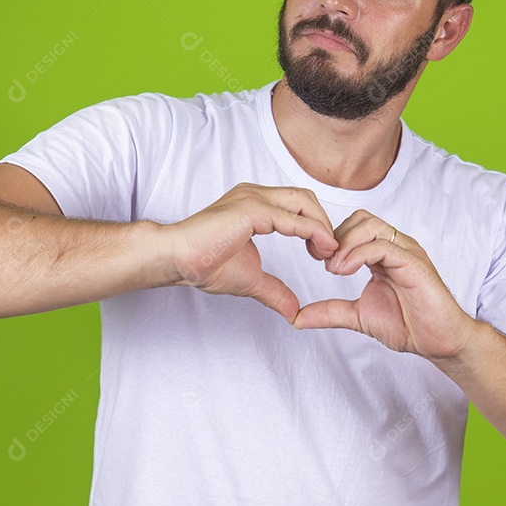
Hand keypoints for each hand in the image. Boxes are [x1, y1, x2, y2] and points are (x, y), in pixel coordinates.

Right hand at [164, 183, 337, 321]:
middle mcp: (255, 195)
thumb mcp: (251, 279)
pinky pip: (292, 218)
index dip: (316, 226)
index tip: (322, 253)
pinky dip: (313, 231)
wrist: (177, 260)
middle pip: (305, 198)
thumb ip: (275, 290)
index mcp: (255, 204)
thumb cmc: (202, 264)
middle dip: (323, 223)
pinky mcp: (251, 210)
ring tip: (326, 252)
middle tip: (328, 253)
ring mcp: (253, 199)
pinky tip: (322, 248)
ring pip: (303, 202)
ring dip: (322, 226)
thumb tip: (293, 310)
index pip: (297, 204)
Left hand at [293, 210, 474, 360]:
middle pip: (360, 218)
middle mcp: (396, 246)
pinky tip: (345, 271)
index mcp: (383, 253)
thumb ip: (330, 311)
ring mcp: (406, 252)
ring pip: (371, 226)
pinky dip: (359, 254)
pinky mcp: (414, 264)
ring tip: (334, 268)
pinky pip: (384, 246)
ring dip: (345, 243)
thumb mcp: (358, 316)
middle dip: (335, 236)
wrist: (440, 342)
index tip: (315, 258)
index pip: (353, 226)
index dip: (330, 238)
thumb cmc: (408, 324)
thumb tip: (298, 317)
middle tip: (322, 261)